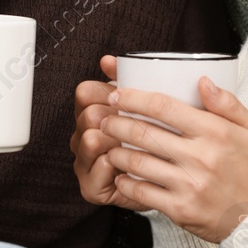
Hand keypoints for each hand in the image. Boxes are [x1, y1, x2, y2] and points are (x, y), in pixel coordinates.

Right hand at [70, 55, 149, 211]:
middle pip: (89, 114)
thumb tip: (108, 60)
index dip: (108, 92)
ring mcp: (83, 163)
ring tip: (139, 144)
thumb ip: (127, 82)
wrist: (166, 185)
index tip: (130, 100)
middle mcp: (81, 137)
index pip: (85, 92)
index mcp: (90, 115)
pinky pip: (102, 166)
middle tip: (142, 124)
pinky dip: (121, 163)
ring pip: (90, 139)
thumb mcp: (145, 109)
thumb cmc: (154, 146)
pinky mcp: (90, 187)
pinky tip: (135, 164)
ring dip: (118, 139)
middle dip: (117, 117)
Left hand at [98, 78, 247, 242]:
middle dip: (115, 122)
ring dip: (115, 150)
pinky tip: (120, 174)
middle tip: (104, 118)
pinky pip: (141, 191)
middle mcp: (200, 157)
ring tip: (108, 144)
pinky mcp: (180, 209)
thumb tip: (201, 80)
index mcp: (215, 132)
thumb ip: (228, 104)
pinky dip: (125, 181)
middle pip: (143, 132)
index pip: (164, 106)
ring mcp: (188, 184)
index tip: (117, 94)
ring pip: (137, 161)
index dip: (133, 97)